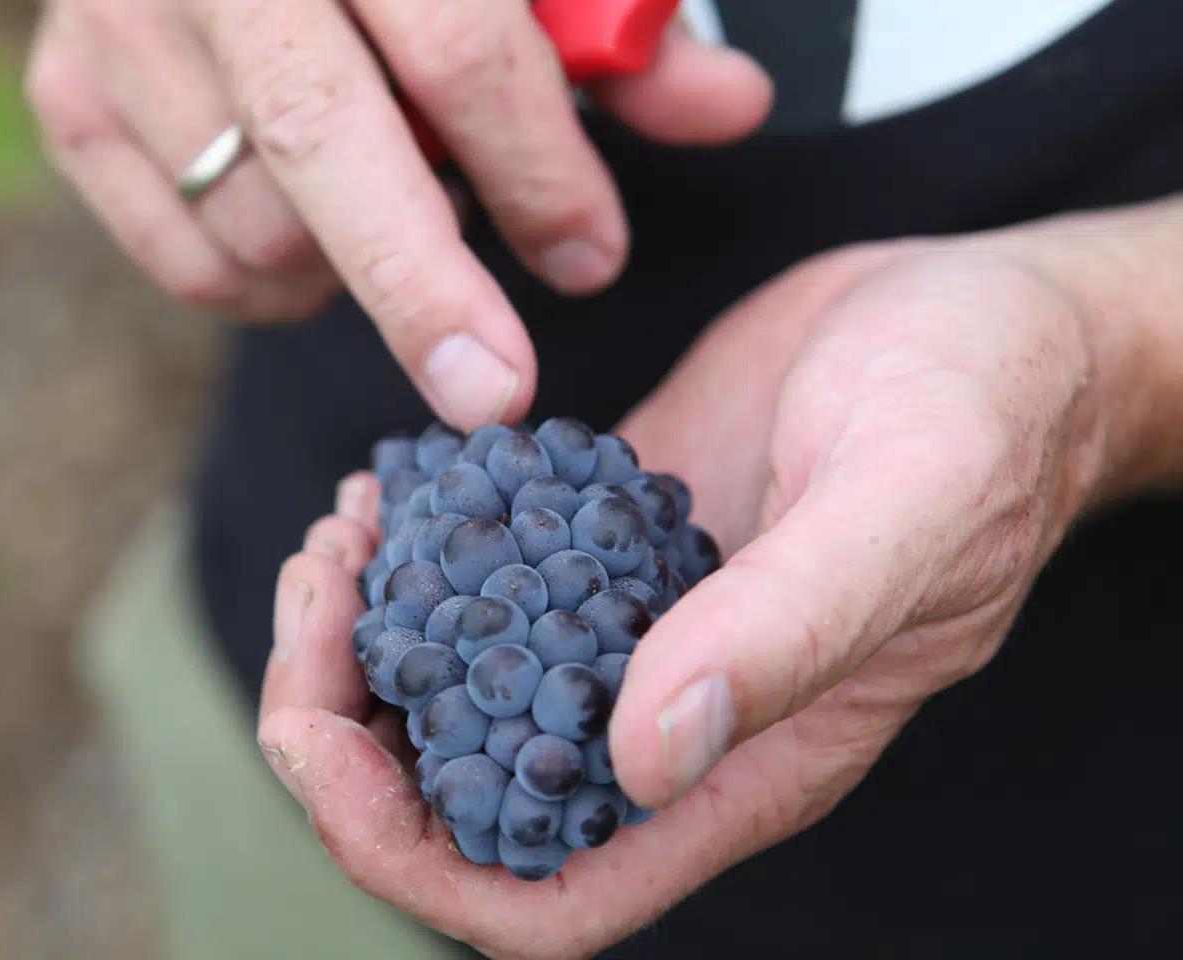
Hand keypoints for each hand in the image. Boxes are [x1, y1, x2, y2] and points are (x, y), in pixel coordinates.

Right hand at [26, 0, 771, 429]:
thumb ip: (612, 27)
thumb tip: (730, 115)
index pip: (454, 46)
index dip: (536, 166)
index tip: (588, 258)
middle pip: (322, 144)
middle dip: (422, 288)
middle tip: (494, 396)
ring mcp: (117, 21)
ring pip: (257, 220)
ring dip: (356, 263)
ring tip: (404, 213)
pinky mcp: (64, 95)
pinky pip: (187, 259)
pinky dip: (270, 288)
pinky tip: (319, 237)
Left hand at [257, 238, 1121, 958]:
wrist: (985, 321)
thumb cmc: (985, 413)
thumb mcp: (908, 504)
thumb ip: (788, 633)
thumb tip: (643, 756)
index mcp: (736, 765)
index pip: (541, 896)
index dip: (404, 854)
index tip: (322, 736)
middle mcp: (663, 717)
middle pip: (456, 795)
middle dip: (345, 722)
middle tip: (321, 582)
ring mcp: (627, 630)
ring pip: (452, 692)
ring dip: (364, 632)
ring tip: (346, 525)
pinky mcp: (606, 547)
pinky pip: (478, 583)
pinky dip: (413, 554)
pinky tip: (393, 484)